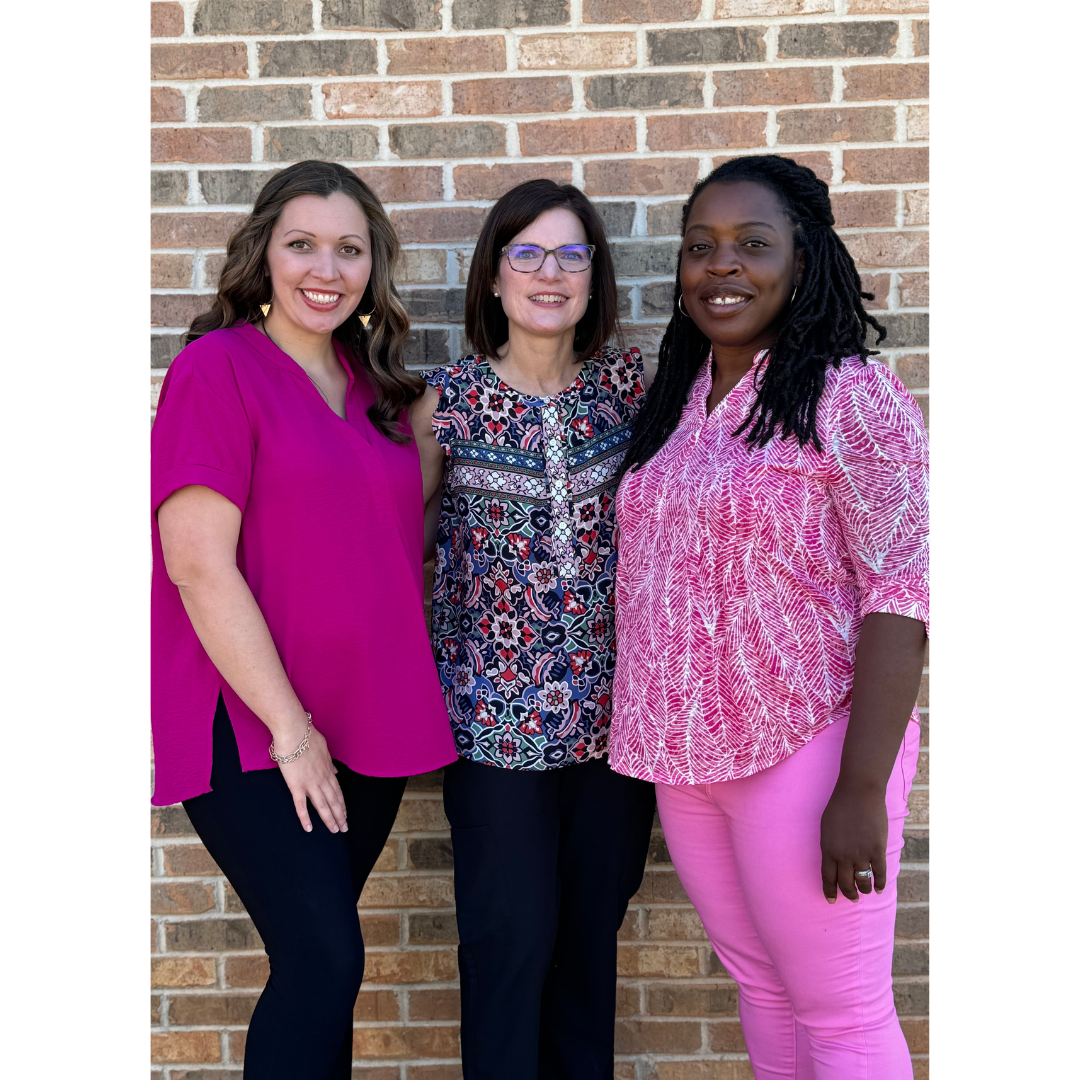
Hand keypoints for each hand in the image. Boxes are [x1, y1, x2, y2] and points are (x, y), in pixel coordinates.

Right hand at [277, 726, 347, 834]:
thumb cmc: (308, 736)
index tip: (345, 814)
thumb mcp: (324, 748)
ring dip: (329, 819)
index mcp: (328, 770)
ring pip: (323, 806)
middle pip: (334, 801)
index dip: (342, 804)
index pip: (338, 791)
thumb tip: (334, 771)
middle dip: (340, 815)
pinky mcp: (296, 786)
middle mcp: (322, 779)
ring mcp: (310, 784)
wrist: (295, 732)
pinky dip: (305, 818)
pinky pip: (301, 806)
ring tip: (334, 830)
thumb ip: (329, 762)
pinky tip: (309, 828)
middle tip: (344, 828)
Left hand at [820, 784, 886, 903]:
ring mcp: (861, 854)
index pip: (828, 878)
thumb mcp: (826, 828)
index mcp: (828, 850)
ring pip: (863, 882)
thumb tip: (833, 861)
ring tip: (865, 892)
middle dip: (849, 894)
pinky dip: (880, 884)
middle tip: (852, 898)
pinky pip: (880, 874)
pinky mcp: (877, 850)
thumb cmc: (839, 806)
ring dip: (864, 890)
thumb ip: (829, 846)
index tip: (831, 901)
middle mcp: (844, 856)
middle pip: (846, 884)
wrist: (858, 793)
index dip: (830, 892)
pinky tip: (879, 888)